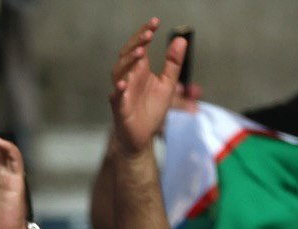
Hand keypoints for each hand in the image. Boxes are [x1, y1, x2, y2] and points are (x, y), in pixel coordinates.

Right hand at [110, 18, 186, 155]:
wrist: (141, 137)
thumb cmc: (151, 110)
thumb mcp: (168, 84)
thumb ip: (173, 63)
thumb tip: (181, 40)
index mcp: (139, 70)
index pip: (139, 46)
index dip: (144, 33)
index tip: (155, 23)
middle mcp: (128, 78)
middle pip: (126, 55)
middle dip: (136, 43)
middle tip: (149, 33)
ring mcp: (122, 93)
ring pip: (118, 72)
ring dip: (128, 61)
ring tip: (141, 52)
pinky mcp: (120, 109)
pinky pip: (117, 98)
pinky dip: (119, 90)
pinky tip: (123, 84)